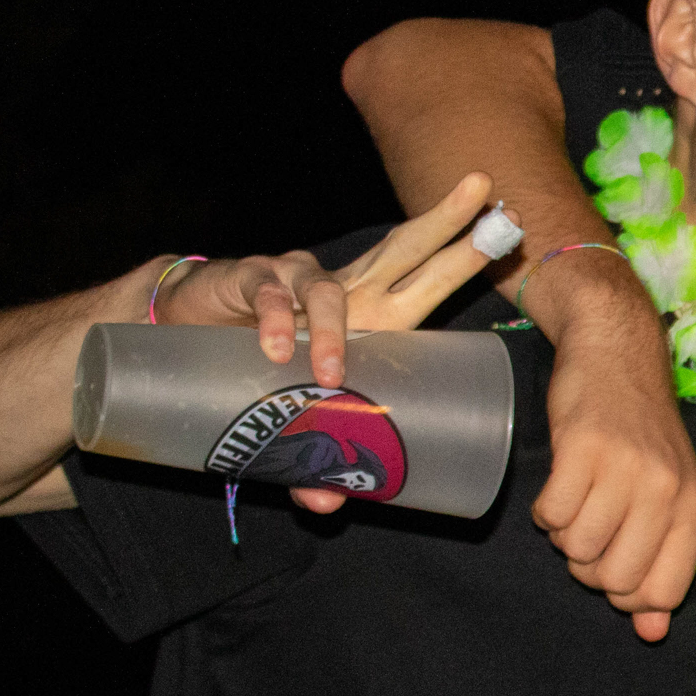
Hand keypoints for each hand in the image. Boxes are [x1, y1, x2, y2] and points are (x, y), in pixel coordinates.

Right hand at [158, 173, 499, 511]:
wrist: (183, 334)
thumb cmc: (265, 374)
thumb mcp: (299, 421)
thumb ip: (315, 463)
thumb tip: (325, 506)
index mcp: (375, 317)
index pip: (429, 280)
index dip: (466, 256)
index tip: (512, 228)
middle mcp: (349, 289)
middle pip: (404, 247)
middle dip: (445, 219)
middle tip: (483, 189)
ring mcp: (301, 278)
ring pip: (331, 286)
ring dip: (334, 329)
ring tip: (329, 372)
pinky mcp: (253, 280)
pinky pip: (270, 300)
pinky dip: (273, 326)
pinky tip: (273, 349)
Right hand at [528, 260, 695, 641]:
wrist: (618, 355)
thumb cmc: (642, 434)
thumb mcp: (668, 496)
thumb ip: (662, 565)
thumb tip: (652, 634)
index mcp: (694, 509)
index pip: (662, 593)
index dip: (627, 594)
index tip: (616, 563)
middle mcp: (666, 491)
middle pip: (612, 580)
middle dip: (589, 566)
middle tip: (591, 526)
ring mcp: (626, 469)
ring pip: (576, 550)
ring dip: (565, 534)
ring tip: (578, 499)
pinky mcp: (582, 449)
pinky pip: (549, 516)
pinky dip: (546, 510)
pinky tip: (561, 484)